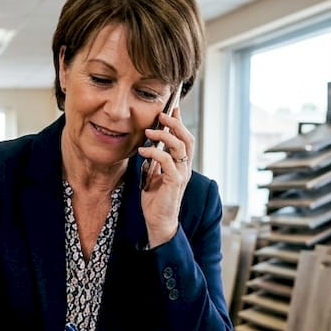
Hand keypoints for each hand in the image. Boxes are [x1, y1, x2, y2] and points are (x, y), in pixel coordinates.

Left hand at [138, 106, 192, 247]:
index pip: (185, 138)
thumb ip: (155, 161)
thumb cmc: (155, 200)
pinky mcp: (174, 182)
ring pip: (180, 147)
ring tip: (149, 131)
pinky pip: (167, 161)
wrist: (158, 222)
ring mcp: (181, 174)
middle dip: (175, 124)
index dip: (179, 122)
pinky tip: (143, 151)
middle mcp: (185, 167)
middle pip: (187, 138)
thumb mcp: (153, 175)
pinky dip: (155, 153)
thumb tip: (149, 145)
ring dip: (164, 136)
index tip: (172, 108)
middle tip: (161, 114)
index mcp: (181, 164)